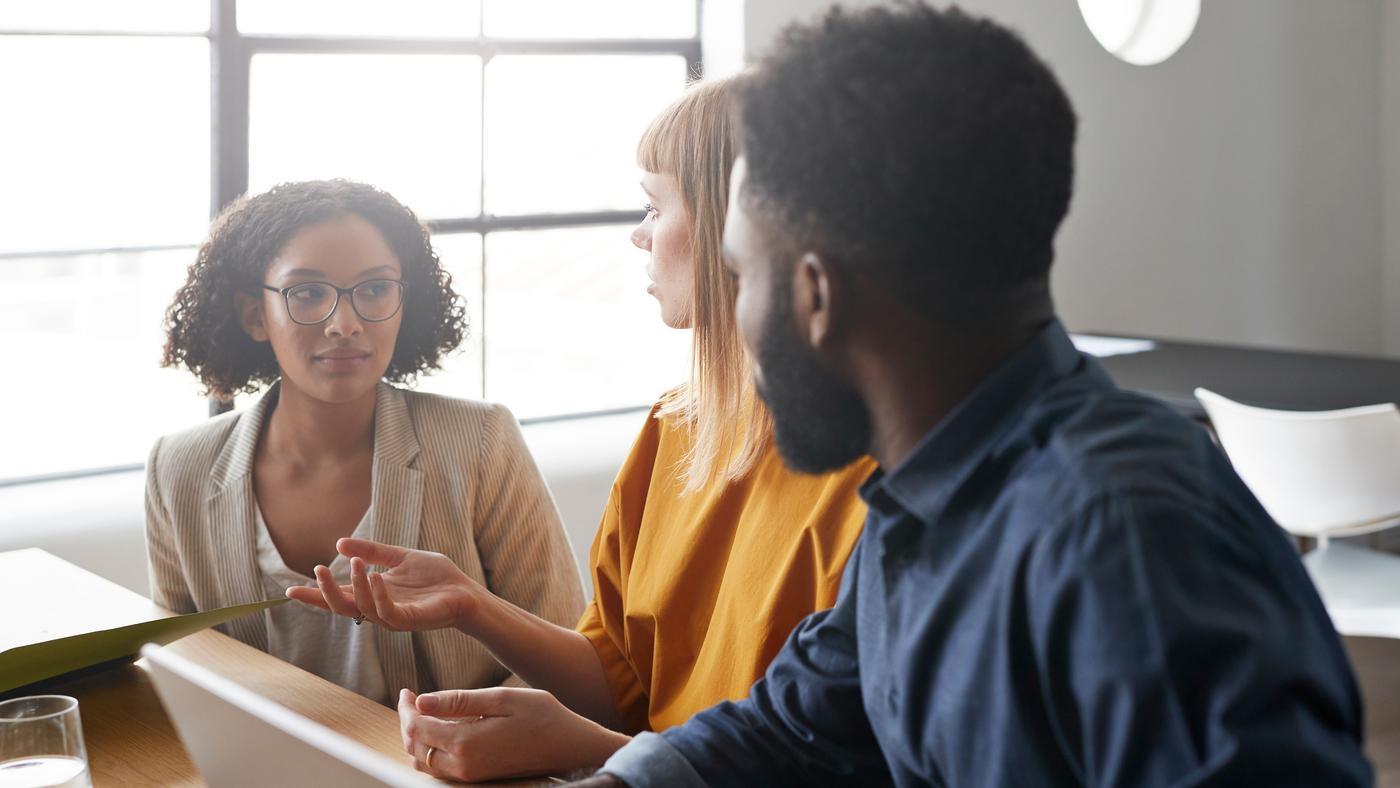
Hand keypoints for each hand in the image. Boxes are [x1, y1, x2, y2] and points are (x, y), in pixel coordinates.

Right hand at [284, 537, 485, 631]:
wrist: (465, 591)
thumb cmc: (436, 578)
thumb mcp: (399, 557)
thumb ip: (372, 551)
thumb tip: (339, 543)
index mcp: (373, 596)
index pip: (338, 597)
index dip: (314, 595)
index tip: (289, 589)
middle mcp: (378, 609)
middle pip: (341, 608)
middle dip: (325, 593)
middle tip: (318, 570)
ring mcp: (393, 617)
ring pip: (362, 609)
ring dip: (355, 585)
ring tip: (355, 562)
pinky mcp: (410, 620)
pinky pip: (388, 612)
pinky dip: (379, 595)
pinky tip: (378, 577)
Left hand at [398, 687, 630, 781]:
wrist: (568, 745)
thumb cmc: (541, 715)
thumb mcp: (500, 698)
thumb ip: (459, 701)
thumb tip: (421, 701)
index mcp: (465, 742)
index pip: (417, 727)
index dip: (406, 708)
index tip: (407, 691)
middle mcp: (463, 764)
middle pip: (415, 747)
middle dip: (407, 722)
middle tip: (411, 699)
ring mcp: (470, 774)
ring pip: (424, 761)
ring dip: (417, 738)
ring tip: (422, 713)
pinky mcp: (477, 776)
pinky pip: (440, 767)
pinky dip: (431, 749)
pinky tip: (441, 729)